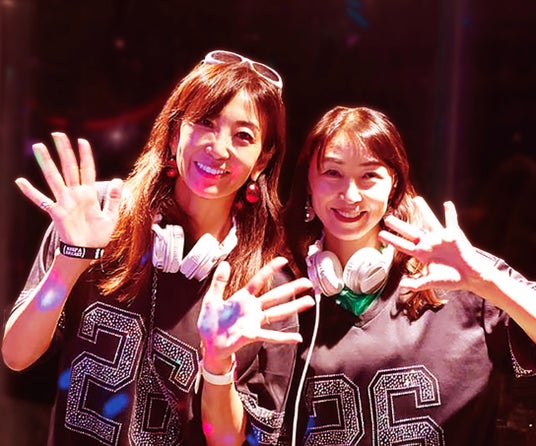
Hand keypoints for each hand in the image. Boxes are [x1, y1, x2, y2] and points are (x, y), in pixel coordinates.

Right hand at [15, 132, 122, 248]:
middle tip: (57, 134)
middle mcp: (75, 194)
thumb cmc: (99, 234)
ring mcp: (64, 201)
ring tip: (38, 147)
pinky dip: (31, 192)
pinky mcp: (56, 212)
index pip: (86, 169)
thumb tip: (118, 179)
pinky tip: (20, 181)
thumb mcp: (111, 215)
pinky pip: (41, 200)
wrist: (88, 251)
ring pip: (54, 177)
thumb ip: (113, 197)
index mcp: (89, 193)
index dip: (85, 156)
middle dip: (64, 151)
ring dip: (46, 162)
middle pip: (68, 167)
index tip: (82, 140)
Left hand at [197, 257, 313, 371]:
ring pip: (278, 313)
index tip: (282, 260)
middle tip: (307, 282)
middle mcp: (252, 309)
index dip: (270, 270)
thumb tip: (225, 264)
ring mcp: (254, 322)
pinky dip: (284, 338)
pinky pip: (270, 336)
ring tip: (309, 302)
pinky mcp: (252, 335)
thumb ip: (219, 282)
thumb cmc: (210, 322)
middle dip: (292, 288)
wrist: (208, 343)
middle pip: (275, 296)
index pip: (259, 281)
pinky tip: (297, 338)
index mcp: (242, 298)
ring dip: (294, 307)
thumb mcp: (211, 299)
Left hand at [379, 196, 487, 292]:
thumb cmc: (452, 280)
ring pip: (429, 221)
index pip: (403, 245)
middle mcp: (429, 243)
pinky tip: (446, 204)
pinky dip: (450, 212)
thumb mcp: (431, 282)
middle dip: (399, 225)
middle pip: (410, 232)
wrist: (470, 277)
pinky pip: (451, 221)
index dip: (392, 240)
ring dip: (424, 210)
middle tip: (387, 218)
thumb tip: (402, 285)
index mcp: (422, 254)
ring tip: (416, 199)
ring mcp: (441, 238)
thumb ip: (416, 284)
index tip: (380, 235)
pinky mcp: (454, 235)